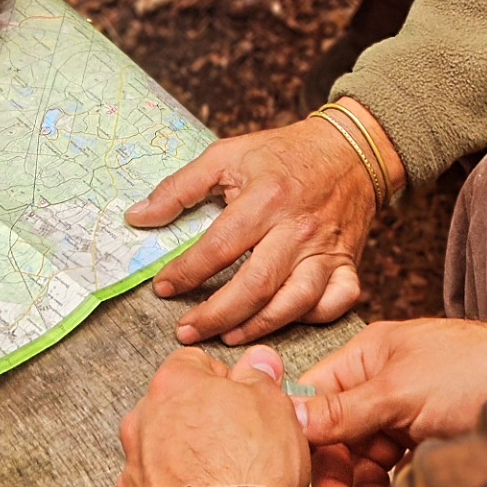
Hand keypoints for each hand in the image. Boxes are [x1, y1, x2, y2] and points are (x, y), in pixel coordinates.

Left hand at [117, 347, 310, 486]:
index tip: (240, 399)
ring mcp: (134, 465)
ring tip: (220, 480)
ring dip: (183, 459)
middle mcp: (143, 420)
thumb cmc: (248, 474)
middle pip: (173, 408)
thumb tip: (259, 363)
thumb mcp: (275, 407)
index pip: (195, 363)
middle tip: (234, 442)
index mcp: (173, 384)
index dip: (224, 382)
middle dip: (200, 421)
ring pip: (159, 451)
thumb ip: (260, 377)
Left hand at [126, 118, 375, 344]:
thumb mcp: (226, 156)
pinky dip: (312, 319)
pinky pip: (337, 303)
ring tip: (226, 336)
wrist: (348, 150)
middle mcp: (298, 228)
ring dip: (258, 327)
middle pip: (256, 285)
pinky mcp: (350, 264)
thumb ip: (180, 188)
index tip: (162, 288)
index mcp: (265, 198)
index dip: (186, 272)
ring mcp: (328, 250)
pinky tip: (282, 322)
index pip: (219, 246)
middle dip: (216, 314)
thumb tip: (137, 217)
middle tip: (185, 330)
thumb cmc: (281, 154)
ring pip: (295, 303)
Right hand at [296, 318, 486, 486]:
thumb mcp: (399, 391)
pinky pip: (394, 473)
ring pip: (365, 460)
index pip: (314, 397)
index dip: (303, 434)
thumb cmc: (475, 369)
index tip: (299, 473)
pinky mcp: (429, 443)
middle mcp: (379, 385)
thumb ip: (343, 410)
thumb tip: (289, 414)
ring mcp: (405, 415)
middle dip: (336, 475)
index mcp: (365, 358)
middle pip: (337, 435)